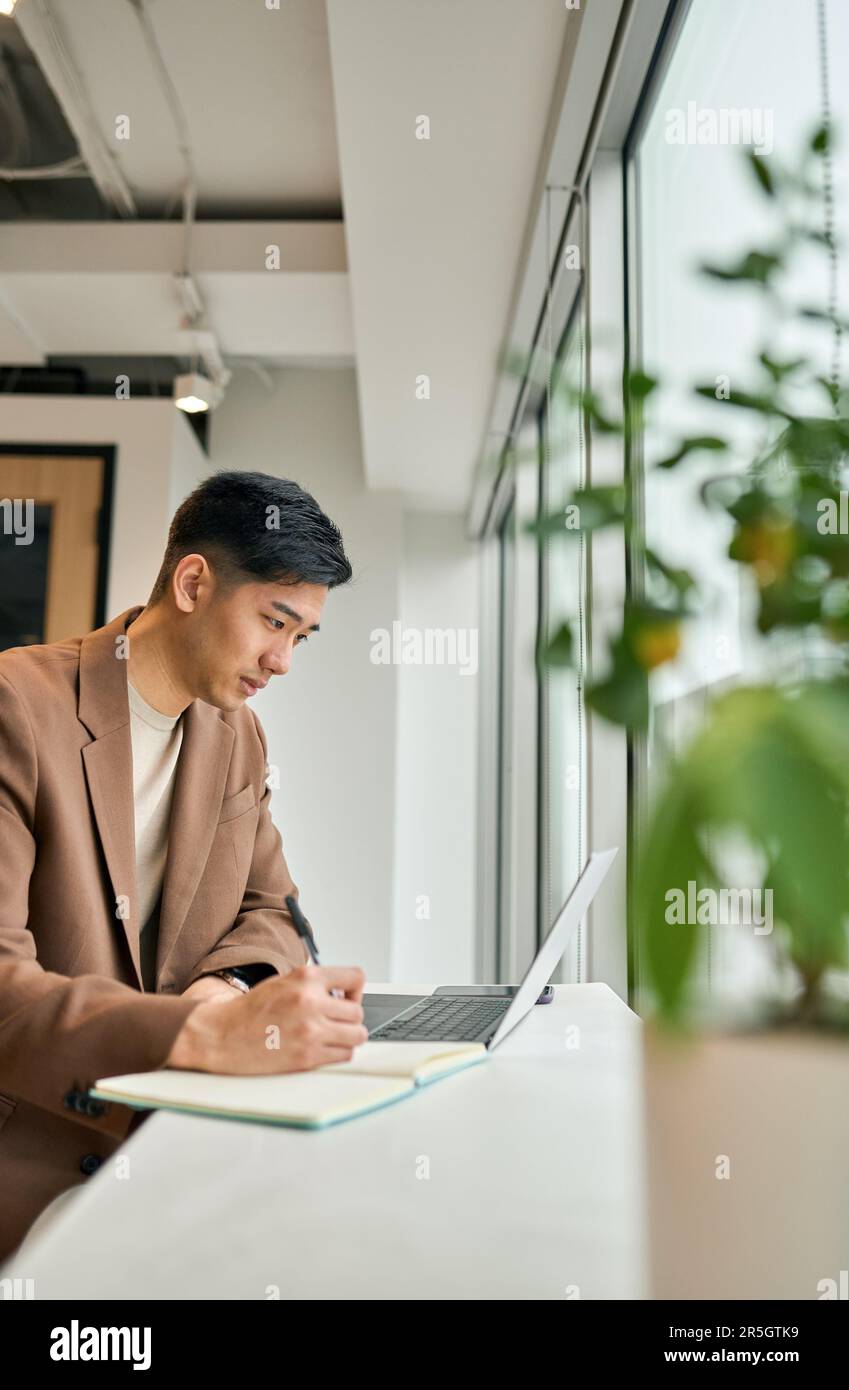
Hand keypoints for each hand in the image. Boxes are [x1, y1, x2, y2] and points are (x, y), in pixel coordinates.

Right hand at [166, 964, 367, 1074]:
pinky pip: (344, 1055)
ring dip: (347, 1037)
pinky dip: (338, 1054)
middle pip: (358, 1012)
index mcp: (306, 978)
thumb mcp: (283, 981)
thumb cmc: (249, 1011)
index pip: (356, 977)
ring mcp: (311, 1030)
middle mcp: (311, 1001)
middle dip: (348, 1018)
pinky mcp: (308, 1056)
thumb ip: (313, 985)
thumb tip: (342, 997)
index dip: (355, 991)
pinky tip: (322, 1049)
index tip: (346, 1000)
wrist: (220, 1035)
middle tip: (334, 1023)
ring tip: (330, 1037)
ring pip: (357, 1035)